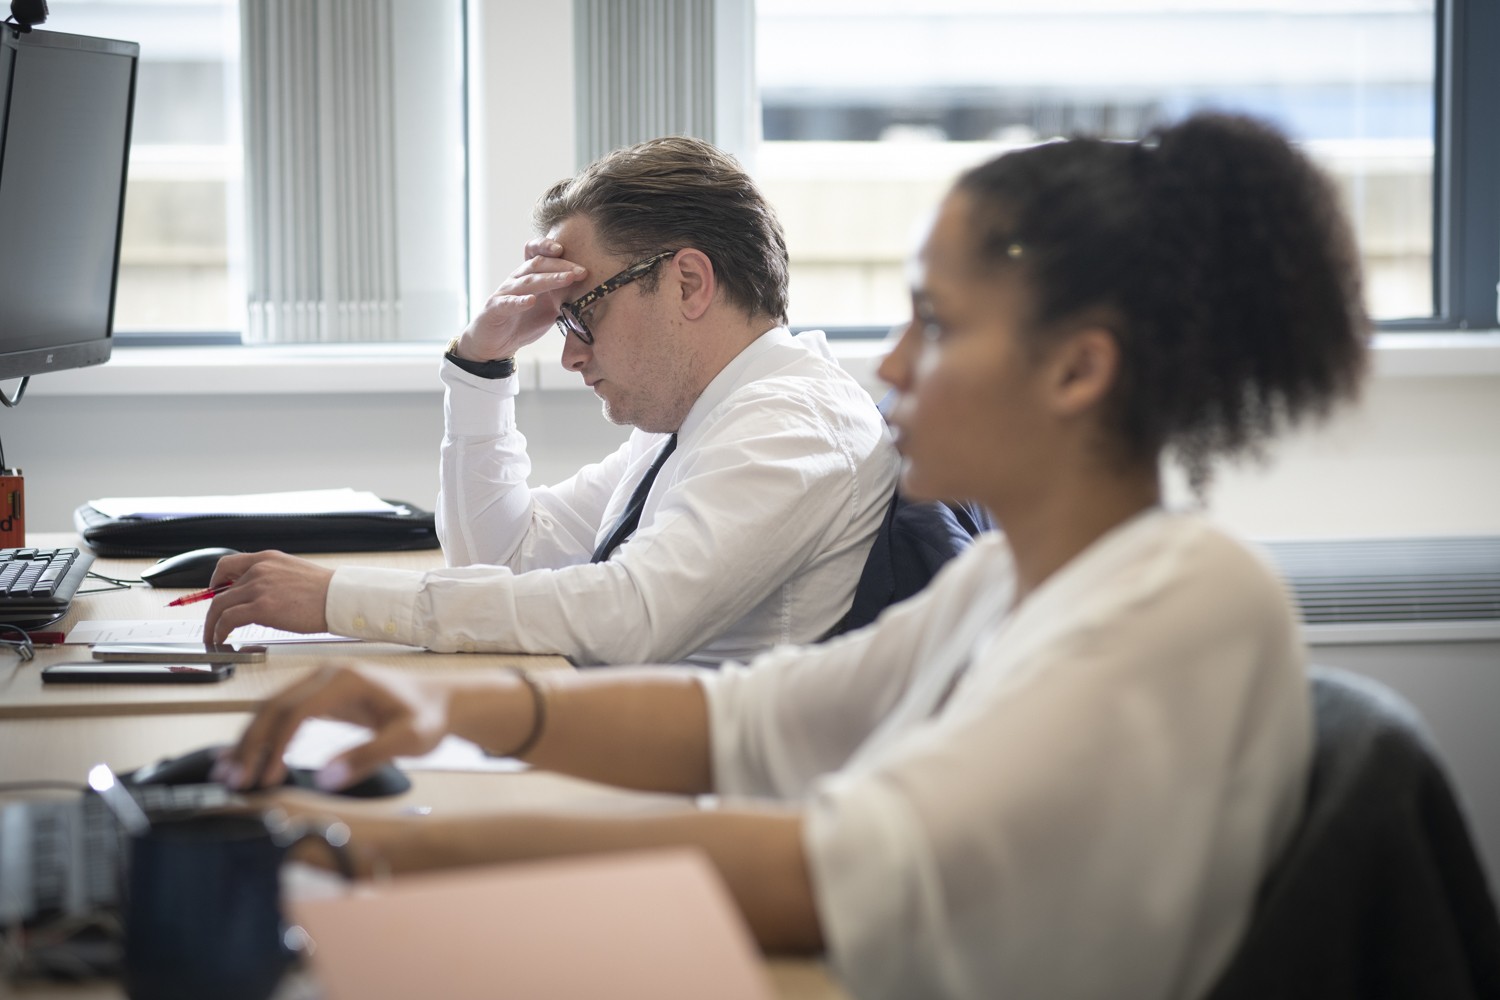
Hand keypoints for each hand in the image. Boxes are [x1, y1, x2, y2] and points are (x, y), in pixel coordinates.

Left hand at [202, 550, 334, 644]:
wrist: (339, 597)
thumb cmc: (325, 591)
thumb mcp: (294, 573)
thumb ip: (273, 578)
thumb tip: (260, 596)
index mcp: (267, 559)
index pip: (227, 564)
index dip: (215, 580)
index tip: (214, 591)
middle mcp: (259, 570)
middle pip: (221, 591)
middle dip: (213, 611)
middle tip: (212, 623)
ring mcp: (258, 588)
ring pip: (220, 606)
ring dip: (212, 624)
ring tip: (213, 636)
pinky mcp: (261, 608)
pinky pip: (228, 619)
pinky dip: (219, 630)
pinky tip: (221, 638)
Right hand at [217, 662, 450, 791]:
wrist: (442, 702)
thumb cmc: (429, 717)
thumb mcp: (408, 740)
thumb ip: (368, 757)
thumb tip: (326, 778)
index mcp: (346, 680)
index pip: (297, 712)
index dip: (276, 747)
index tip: (266, 779)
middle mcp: (329, 675)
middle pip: (275, 707)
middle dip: (251, 744)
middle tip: (233, 780)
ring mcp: (323, 683)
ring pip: (272, 709)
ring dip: (250, 740)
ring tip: (231, 773)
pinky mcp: (323, 696)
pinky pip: (284, 713)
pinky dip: (264, 736)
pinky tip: (251, 758)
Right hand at [451, 238, 588, 360]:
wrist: (495, 343)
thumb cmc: (523, 322)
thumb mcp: (549, 309)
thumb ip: (566, 299)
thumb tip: (595, 295)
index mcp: (528, 276)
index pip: (536, 253)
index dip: (547, 246)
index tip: (566, 248)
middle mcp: (516, 280)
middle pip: (537, 264)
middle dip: (560, 265)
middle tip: (582, 271)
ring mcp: (505, 293)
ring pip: (527, 282)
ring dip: (548, 279)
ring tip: (566, 279)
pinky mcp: (495, 309)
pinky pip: (507, 303)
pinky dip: (519, 301)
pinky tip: (531, 300)